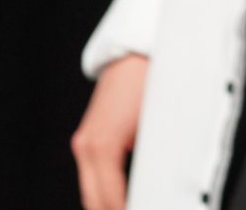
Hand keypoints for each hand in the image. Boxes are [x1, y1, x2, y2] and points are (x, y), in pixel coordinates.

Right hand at [69, 54, 146, 209]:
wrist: (138, 52)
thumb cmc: (153, 82)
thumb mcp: (158, 126)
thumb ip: (155, 161)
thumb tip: (161, 187)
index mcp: (103, 146)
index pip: (112, 199)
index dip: (131, 209)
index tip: (150, 209)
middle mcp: (87, 147)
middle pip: (94, 202)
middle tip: (143, 208)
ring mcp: (84, 142)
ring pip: (90, 192)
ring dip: (108, 205)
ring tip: (134, 205)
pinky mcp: (88, 137)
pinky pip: (91, 176)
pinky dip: (104, 191)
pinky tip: (124, 198)